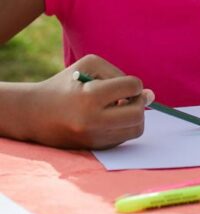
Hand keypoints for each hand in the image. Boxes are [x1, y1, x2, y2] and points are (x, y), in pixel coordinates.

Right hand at [25, 54, 154, 149]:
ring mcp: (94, 138)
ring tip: (119, 107)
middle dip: (139, 102)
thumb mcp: (90, 65)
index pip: (132, 88)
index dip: (133, 84)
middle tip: (128, 98)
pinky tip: (109, 117)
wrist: (35, 114)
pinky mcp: (95, 149)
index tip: (123, 85)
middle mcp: (93, 121)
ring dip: (134, 115)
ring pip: (135, 129)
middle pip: (138, 114)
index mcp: (90, 96)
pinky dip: (123, 126)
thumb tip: (150, 95)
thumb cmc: (65, 84)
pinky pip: (124, 138)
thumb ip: (121, 75)